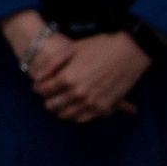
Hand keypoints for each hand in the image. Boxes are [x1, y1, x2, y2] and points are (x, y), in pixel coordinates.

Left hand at [29, 29, 148, 121]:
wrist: (129, 52)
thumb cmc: (100, 46)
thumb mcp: (72, 49)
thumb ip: (53, 64)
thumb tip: (38, 77)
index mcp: (68, 77)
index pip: (44, 90)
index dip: (38, 88)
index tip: (36, 87)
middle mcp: (79, 93)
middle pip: (54, 104)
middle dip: (47, 100)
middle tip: (46, 98)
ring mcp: (92, 102)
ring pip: (67, 114)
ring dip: (59, 111)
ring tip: (57, 106)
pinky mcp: (105, 107)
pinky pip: (84, 118)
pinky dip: (75, 117)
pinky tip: (72, 111)